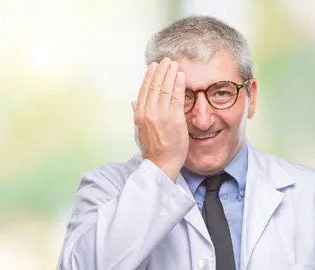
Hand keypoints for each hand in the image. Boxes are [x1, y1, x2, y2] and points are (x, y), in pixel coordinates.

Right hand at [132, 58, 188, 181]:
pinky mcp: (174, 119)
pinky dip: (178, 84)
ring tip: (174, 64)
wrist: (161, 164)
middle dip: (161, 71)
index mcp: (140, 114)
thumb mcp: (139, 131)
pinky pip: (176, 97)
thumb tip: (133, 102)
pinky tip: (181, 76)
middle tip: (166, 60)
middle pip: (154, 86)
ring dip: (170, 74)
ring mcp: (161, 115)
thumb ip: (137, 115)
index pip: (144, 90)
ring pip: (165, 89)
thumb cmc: (153, 150)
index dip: (150, 76)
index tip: (154, 66)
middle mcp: (149, 112)